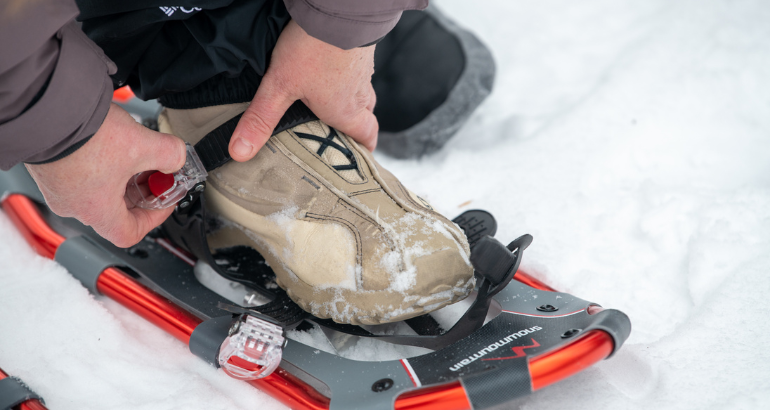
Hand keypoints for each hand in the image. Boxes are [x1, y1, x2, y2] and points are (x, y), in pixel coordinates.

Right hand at [26, 103, 185, 247]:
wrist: (44, 108)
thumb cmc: (83, 135)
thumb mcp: (142, 144)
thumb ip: (171, 154)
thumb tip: (179, 157)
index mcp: (97, 211)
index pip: (130, 233)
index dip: (155, 218)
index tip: (165, 200)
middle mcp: (74, 205)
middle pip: (116, 210)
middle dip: (141, 191)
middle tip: (155, 172)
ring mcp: (58, 187)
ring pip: (99, 191)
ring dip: (122, 177)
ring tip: (137, 154)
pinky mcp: (50, 168)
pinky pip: (82, 176)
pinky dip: (103, 165)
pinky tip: (113, 144)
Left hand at [229, 20, 377, 161]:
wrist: (337, 9)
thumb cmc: (315, 49)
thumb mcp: (280, 86)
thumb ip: (261, 119)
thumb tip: (240, 152)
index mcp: (346, 111)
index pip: (366, 137)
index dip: (364, 148)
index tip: (359, 155)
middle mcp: (359, 93)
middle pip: (366, 116)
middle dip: (356, 125)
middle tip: (340, 130)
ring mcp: (363, 70)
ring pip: (363, 92)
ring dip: (352, 98)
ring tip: (331, 98)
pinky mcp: (361, 49)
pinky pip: (358, 69)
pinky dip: (348, 74)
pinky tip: (331, 68)